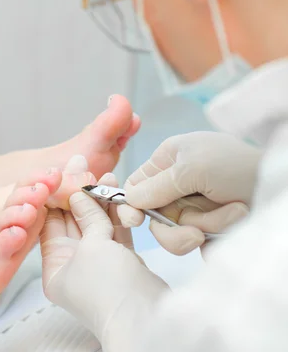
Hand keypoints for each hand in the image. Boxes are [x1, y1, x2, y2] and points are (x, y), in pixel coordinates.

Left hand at [40, 174, 165, 348]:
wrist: (147, 319)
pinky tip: (118, 192)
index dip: (57, 194)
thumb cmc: (110, 290)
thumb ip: (87, 216)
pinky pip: (115, 231)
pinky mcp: (122, 262)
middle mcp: (74, 266)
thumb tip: (79, 193)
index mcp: (56, 268)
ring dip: (102, 199)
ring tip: (106, 175)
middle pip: (74, 220)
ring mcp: (99, 264)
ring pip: (97, 223)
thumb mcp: (93, 246)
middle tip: (83, 163)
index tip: (63, 170)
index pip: (51, 222)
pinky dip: (117, 213)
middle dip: (81, 192)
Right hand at [118, 132, 260, 254]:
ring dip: (206, 226)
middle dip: (177, 227)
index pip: (137, 185)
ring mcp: (195, 206)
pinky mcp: (211, 226)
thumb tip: (129, 199)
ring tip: (234, 213)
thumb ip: (157, 185)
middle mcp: (178, 183)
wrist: (278, 187)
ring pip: (177, 232)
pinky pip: (198, 241)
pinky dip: (217, 235)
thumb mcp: (191, 168)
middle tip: (196, 233)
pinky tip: (237, 222)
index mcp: (169, 159)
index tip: (134, 221)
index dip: (132, 204)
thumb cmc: (234, 165)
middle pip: (155, 216)